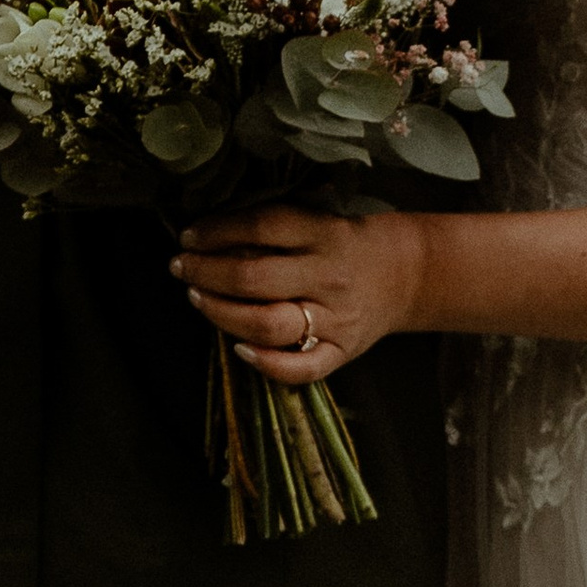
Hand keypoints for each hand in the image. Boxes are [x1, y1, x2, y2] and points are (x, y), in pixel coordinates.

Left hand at [173, 204, 425, 383]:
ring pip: (267, 325)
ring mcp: (335, 320)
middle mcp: (329, 277)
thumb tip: (211, 230)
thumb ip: (276, 224)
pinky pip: (300, 369)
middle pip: (255, 278)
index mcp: (325, 234)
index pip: (263, 227)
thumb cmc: (348, 243)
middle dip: (206, 273)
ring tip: (197, 299)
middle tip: (181, 267)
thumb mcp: (321, 217)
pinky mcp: (341, 353)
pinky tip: (237, 349)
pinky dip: (264, 364)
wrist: (405, 276)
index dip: (218, 231)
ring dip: (221, 313)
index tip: (189, 235)